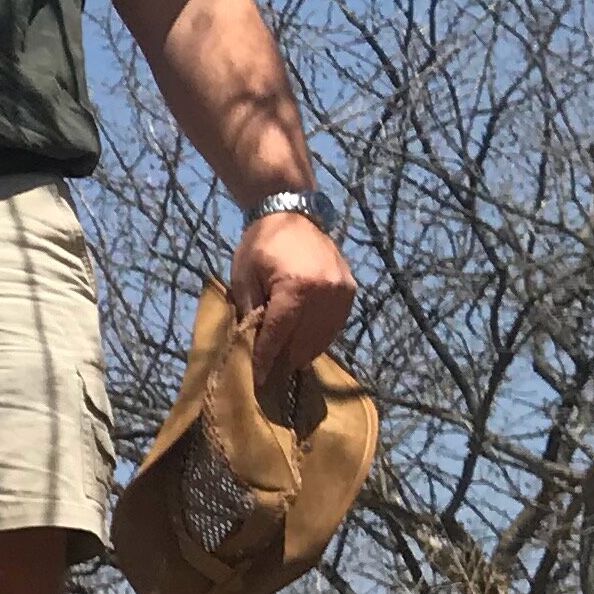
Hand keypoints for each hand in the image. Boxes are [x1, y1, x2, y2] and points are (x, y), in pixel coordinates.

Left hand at [232, 209, 355, 388]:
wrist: (291, 213)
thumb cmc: (260, 245)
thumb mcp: (244, 278)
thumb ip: (250, 312)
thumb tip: (253, 345)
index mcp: (296, 288)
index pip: (279, 335)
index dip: (267, 359)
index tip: (258, 380)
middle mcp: (325, 292)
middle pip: (304, 341)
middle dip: (286, 359)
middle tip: (271, 376)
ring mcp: (342, 291)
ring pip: (324, 336)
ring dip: (305, 351)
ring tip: (287, 363)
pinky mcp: (350, 289)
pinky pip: (336, 323)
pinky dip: (321, 336)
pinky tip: (306, 343)